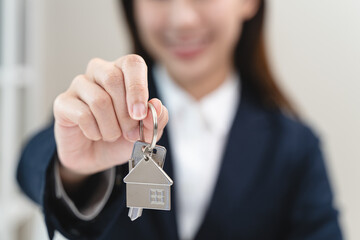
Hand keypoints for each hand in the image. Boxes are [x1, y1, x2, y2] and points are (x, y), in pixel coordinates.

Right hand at [53, 55, 167, 186]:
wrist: (97, 156)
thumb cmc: (122, 137)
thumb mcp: (147, 132)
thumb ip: (157, 118)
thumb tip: (156, 105)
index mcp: (123, 72)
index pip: (132, 63)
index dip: (138, 88)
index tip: (140, 114)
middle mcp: (100, 72)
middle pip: (113, 79)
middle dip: (125, 114)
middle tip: (130, 133)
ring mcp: (79, 85)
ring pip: (99, 100)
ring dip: (111, 127)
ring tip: (112, 136)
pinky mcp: (63, 102)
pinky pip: (82, 115)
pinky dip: (94, 131)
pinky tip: (95, 135)